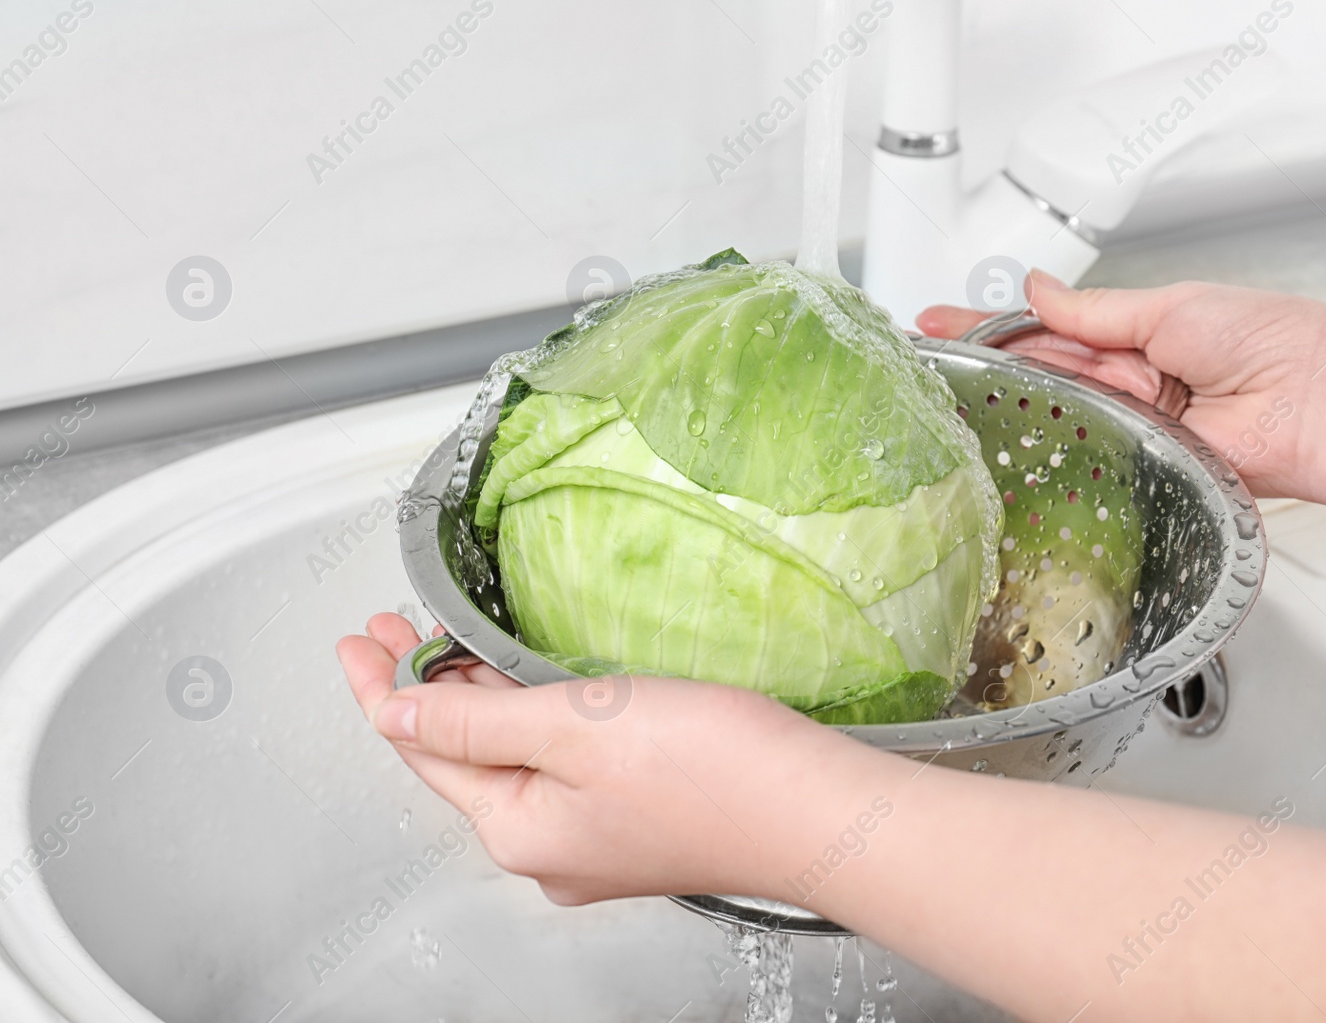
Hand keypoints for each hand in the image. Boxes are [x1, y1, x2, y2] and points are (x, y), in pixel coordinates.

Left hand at [336, 613, 877, 904]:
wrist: (816, 810)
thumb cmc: (713, 770)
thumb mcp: (574, 724)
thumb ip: (474, 715)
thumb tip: (393, 710)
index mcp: (518, 832)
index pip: (421, 747)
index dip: (382, 686)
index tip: (358, 638)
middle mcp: (546, 849)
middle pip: (461, 755)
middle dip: (424, 686)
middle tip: (392, 627)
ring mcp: (591, 839)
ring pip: (510, 757)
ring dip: (474, 696)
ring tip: (444, 644)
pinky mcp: (633, 819)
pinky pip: (554, 765)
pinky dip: (526, 717)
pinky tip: (525, 685)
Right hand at [918, 272, 1325, 498]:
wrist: (1315, 405)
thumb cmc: (1269, 343)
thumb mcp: (1167, 306)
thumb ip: (1093, 310)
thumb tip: (1039, 288)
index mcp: (1141, 334)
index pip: (1052, 326)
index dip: (995, 322)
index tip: (942, 319)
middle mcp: (1133, 383)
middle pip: (1042, 369)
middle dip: (982, 357)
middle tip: (925, 350)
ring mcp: (1132, 426)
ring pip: (1055, 408)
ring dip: (1006, 395)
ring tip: (949, 382)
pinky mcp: (1139, 468)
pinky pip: (1083, 452)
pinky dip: (1047, 440)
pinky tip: (1007, 430)